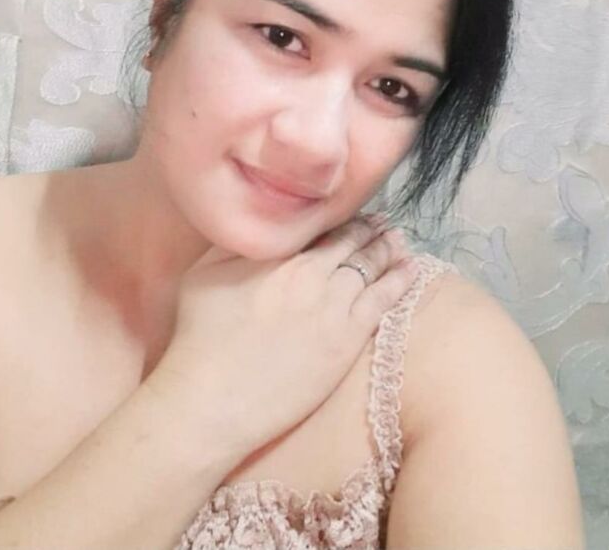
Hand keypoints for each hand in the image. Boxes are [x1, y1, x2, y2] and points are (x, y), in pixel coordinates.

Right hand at [156, 215, 417, 454]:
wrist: (213, 397)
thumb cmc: (199, 337)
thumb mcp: (204, 272)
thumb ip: (236, 242)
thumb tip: (259, 223)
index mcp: (277, 252)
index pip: (318, 225)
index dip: (338, 216)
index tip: (349, 211)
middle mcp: (309, 270)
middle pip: (349, 241)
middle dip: (367, 228)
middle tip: (381, 221)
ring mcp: (332, 304)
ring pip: (370, 265)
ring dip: (386, 247)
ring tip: (398, 238)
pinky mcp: (347, 338)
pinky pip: (383, 300)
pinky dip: (399, 280)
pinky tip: (409, 267)